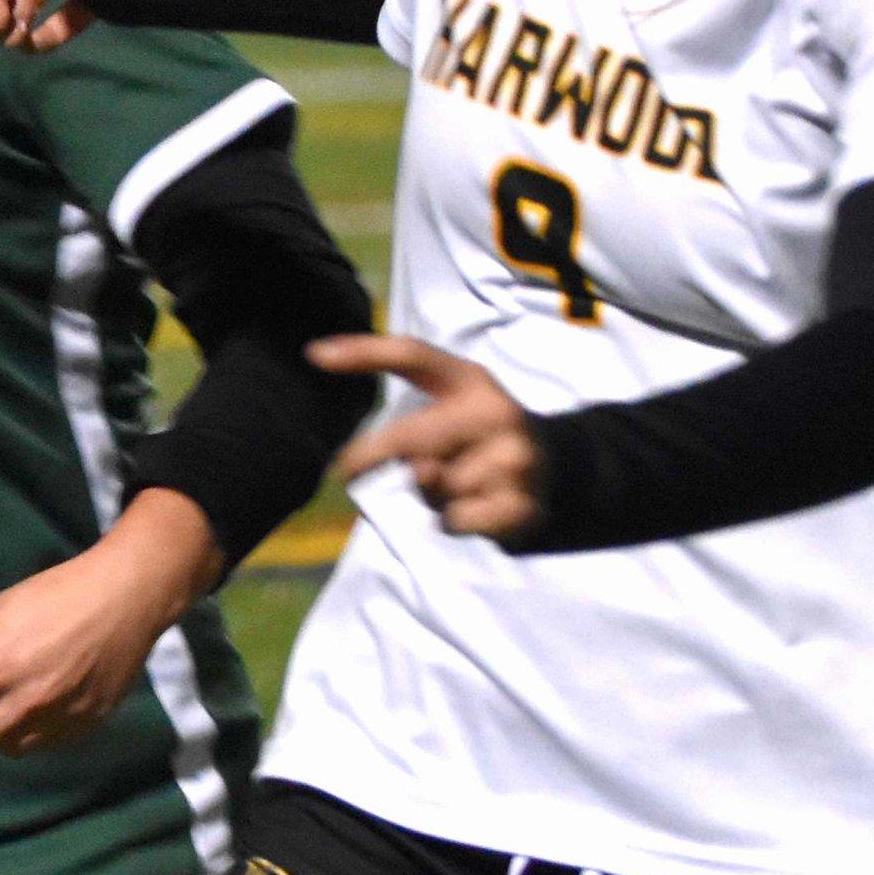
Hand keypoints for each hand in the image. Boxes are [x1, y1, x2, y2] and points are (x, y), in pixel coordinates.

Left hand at [0, 491, 219, 753]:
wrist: (126, 596)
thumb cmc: (57, 593)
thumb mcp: (0, 609)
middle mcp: (26, 699)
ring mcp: (59, 715)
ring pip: (11, 748)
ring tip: (3, 711)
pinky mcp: (87, 722)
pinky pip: (46, 745)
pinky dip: (31, 735)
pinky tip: (36, 712)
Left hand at [317, 333, 545, 539]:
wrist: (558, 473)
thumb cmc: (481, 440)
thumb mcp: (453, 414)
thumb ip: (417, 429)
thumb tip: (418, 472)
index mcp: (470, 381)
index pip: (413, 356)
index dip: (364, 352)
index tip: (315, 354)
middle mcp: (493, 412)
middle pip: (410, 437)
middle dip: (368, 456)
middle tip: (344, 471)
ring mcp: (511, 458)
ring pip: (432, 485)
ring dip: (428, 494)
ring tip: (459, 484)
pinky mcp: (518, 502)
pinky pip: (454, 520)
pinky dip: (451, 522)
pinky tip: (474, 510)